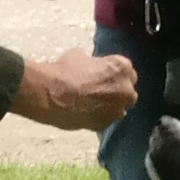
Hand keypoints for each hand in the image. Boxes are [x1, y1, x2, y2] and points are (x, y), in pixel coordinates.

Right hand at [10, 48, 137, 129]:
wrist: (51, 93)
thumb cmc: (65, 70)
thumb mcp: (80, 55)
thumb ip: (93, 62)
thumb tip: (90, 64)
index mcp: (122, 68)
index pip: (127, 71)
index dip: (114, 74)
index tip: (104, 76)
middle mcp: (125, 89)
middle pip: (127, 92)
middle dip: (117, 92)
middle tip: (100, 91)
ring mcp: (117, 109)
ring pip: (119, 108)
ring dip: (110, 106)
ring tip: (92, 104)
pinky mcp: (105, 124)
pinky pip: (106, 120)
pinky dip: (99, 117)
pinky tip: (85, 113)